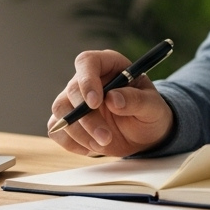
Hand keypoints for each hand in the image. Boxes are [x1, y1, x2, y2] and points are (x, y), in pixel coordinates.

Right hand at [47, 50, 173, 156]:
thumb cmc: (149, 112)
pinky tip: (92, 147)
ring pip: (61, 111)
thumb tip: (113, 99)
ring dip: (79, 133)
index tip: (95, 103)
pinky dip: (71, 143)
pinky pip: (57, 130)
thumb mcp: (152, 106)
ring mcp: (74, 100)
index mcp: (108, 65)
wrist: (144, 133)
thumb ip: (136, 100)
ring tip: (103, 143)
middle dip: (87, 118)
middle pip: (72, 91)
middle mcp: (87, 79)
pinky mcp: (68, 121)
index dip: (87, 80)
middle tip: (105, 137)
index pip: (87, 62)